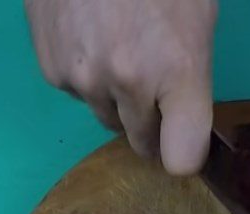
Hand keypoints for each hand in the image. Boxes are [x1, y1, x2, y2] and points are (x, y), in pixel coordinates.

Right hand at [25, 0, 217, 174]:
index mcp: (178, 70)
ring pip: (107, 118)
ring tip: (118, 46)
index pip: (182, 158)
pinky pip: (77, 95)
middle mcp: (129, 83)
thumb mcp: (197, 20)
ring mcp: (85, 79)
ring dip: (116, 99)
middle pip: (143, 144)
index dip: (183, 153)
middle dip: (151, 125)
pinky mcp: (52, 71)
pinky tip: (88, 36)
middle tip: (153, 87)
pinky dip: (85, 76)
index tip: (181, 141)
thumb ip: (191, 81)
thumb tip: (182, 123)